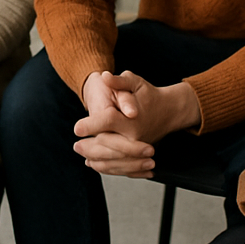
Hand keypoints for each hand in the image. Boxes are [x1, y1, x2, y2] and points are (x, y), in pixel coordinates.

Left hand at [72, 71, 199, 179]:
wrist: (168, 111)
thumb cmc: (149, 95)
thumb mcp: (136, 82)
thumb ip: (120, 81)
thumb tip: (104, 76)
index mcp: (132, 118)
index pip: (109, 120)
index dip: (92, 124)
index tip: (77, 128)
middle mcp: (135, 136)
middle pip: (108, 144)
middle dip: (90, 147)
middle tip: (76, 146)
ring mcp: (138, 148)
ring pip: (114, 159)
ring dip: (96, 160)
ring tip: (83, 157)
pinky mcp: (139, 155)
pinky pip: (122, 166)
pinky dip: (107, 167)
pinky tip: (94, 164)